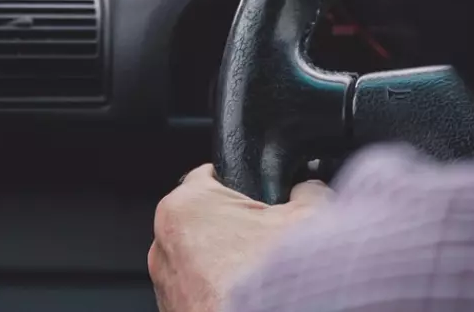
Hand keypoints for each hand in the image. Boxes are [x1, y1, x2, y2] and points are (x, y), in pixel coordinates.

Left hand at [148, 164, 331, 311]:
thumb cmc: (273, 278)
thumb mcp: (309, 215)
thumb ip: (305, 190)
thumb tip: (308, 188)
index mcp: (185, 205)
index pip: (209, 177)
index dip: (241, 185)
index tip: (259, 197)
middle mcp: (164, 243)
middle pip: (204, 220)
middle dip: (234, 228)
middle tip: (267, 243)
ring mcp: (165, 283)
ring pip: (199, 259)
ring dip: (225, 264)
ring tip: (260, 275)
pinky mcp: (172, 310)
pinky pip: (198, 290)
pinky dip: (218, 292)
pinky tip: (248, 298)